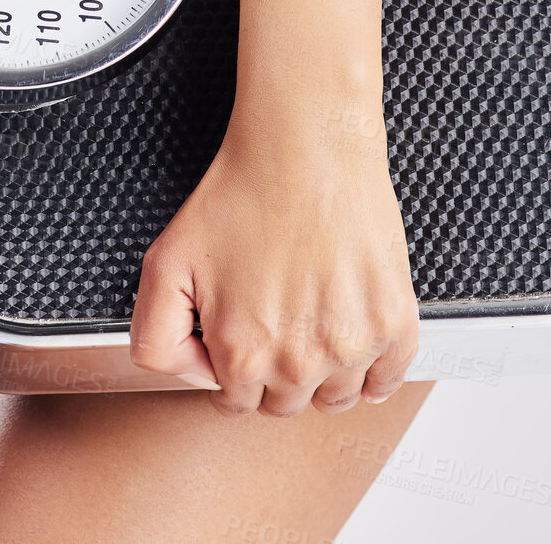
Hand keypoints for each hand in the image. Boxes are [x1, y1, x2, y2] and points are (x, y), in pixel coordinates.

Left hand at [129, 102, 418, 416]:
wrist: (304, 147)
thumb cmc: (241, 194)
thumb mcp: (164, 264)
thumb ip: (156, 337)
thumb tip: (192, 374)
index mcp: (243, 355)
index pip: (237, 402)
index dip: (233, 370)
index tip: (242, 340)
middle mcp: (300, 362)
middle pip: (286, 403)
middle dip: (275, 374)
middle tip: (275, 325)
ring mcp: (352, 345)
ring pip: (336, 396)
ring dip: (323, 374)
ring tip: (311, 325)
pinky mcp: (394, 321)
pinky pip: (388, 377)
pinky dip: (374, 369)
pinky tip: (354, 339)